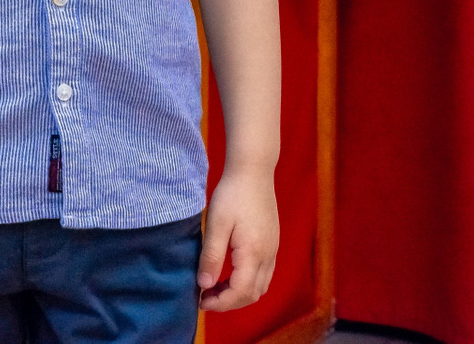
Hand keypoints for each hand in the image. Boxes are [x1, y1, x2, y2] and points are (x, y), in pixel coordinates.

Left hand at [197, 166, 278, 311]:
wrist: (253, 171)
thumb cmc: (232, 194)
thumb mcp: (216, 224)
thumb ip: (211, 256)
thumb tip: (204, 284)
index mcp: (253, 253)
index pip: (240, 292)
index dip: (220, 303)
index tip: (201, 301)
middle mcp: (268, 255)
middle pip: (252, 294)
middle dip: (229, 302)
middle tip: (206, 296)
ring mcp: (273, 249)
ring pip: (260, 286)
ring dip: (239, 293)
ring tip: (216, 286)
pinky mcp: (272, 243)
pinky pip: (264, 274)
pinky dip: (247, 282)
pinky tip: (230, 273)